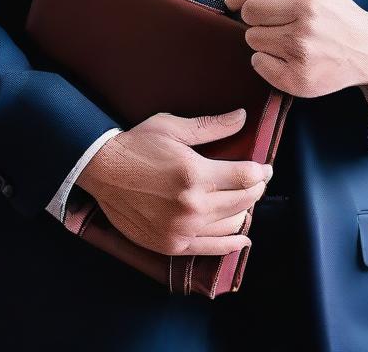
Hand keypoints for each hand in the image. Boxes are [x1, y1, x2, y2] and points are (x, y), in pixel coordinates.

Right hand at [75, 107, 272, 256]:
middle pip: (243, 201)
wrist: (102, 171)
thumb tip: (242, 117)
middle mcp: (192, 206)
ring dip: (244, 211)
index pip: (246, 177)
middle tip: (256, 179)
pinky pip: (213, 249)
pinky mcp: (172, 244)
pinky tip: (242, 238)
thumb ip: (211, 126)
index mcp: (195, 174)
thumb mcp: (173, 127)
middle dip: (255, 188)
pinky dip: (232, 244)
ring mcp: (183, 229)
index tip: (266, 167)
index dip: (261, 171)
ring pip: (232, 224)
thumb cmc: (136, 145)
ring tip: (243, 199)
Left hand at [224, 0, 367, 98]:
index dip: (248, 1)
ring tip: (288, 39)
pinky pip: (258, 65)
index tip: (254, 5)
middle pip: (250, 21)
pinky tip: (288, 57)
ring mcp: (301, 58)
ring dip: (264, 40)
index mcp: (308, 1)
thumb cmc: (335, 13)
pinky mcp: (298, 81)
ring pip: (253, 42)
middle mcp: (304, 29)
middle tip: (280, 23)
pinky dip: (267, 61)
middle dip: (259, 20)